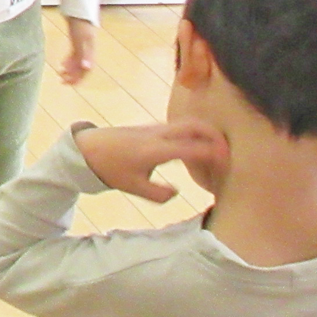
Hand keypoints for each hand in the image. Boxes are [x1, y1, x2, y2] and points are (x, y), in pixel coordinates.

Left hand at [59, 16, 96, 84]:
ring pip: (77, 62)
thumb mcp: (80, 38)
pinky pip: (74, 54)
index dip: (78, 78)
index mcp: (90, 50)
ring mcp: (83, 45)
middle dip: (73, 76)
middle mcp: (88, 49)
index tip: (68, 83)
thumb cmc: (79, 22)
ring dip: (70, 69)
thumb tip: (87, 68)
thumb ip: (84, 53)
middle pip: (82, 67)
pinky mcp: (77, 40)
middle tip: (61, 80)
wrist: (77, 7)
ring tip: (60, 73)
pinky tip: (62, 64)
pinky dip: (69, 60)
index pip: (86, 70)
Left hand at [76, 120, 229, 202]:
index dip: (215, 154)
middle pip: (196, 126)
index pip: (195, 148)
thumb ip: (159, 194)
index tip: (229, 164)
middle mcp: (159, 134)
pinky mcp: (152, 127)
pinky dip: (194, 133)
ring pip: (188, 123)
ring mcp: (155, 127)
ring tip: (217, 151)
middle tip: (229, 153)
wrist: (87, 148)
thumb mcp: (134, 187)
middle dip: (217, 136)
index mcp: (157, 150)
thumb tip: (178, 191)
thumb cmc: (110, 169)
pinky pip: (179, 126)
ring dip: (206, 133)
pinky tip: (197, 148)